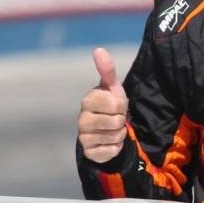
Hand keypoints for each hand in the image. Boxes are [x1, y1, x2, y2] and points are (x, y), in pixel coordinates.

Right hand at [78, 48, 128, 163]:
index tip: (116, 105)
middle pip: (117, 121)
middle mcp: (82, 119)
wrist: (106, 129)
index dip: (122, 105)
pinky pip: (111, 151)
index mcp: (88, 100)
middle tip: (116, 117)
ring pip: (115, 136)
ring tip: (113, 128)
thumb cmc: (110, 104)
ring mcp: (84, 137)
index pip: (116, 104)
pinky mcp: (89, 153)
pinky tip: (110, 142)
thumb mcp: (112, 87)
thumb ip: (107, 70)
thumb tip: (98, 49)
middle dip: (121, 120)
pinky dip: (116, 147)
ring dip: (120, 133)